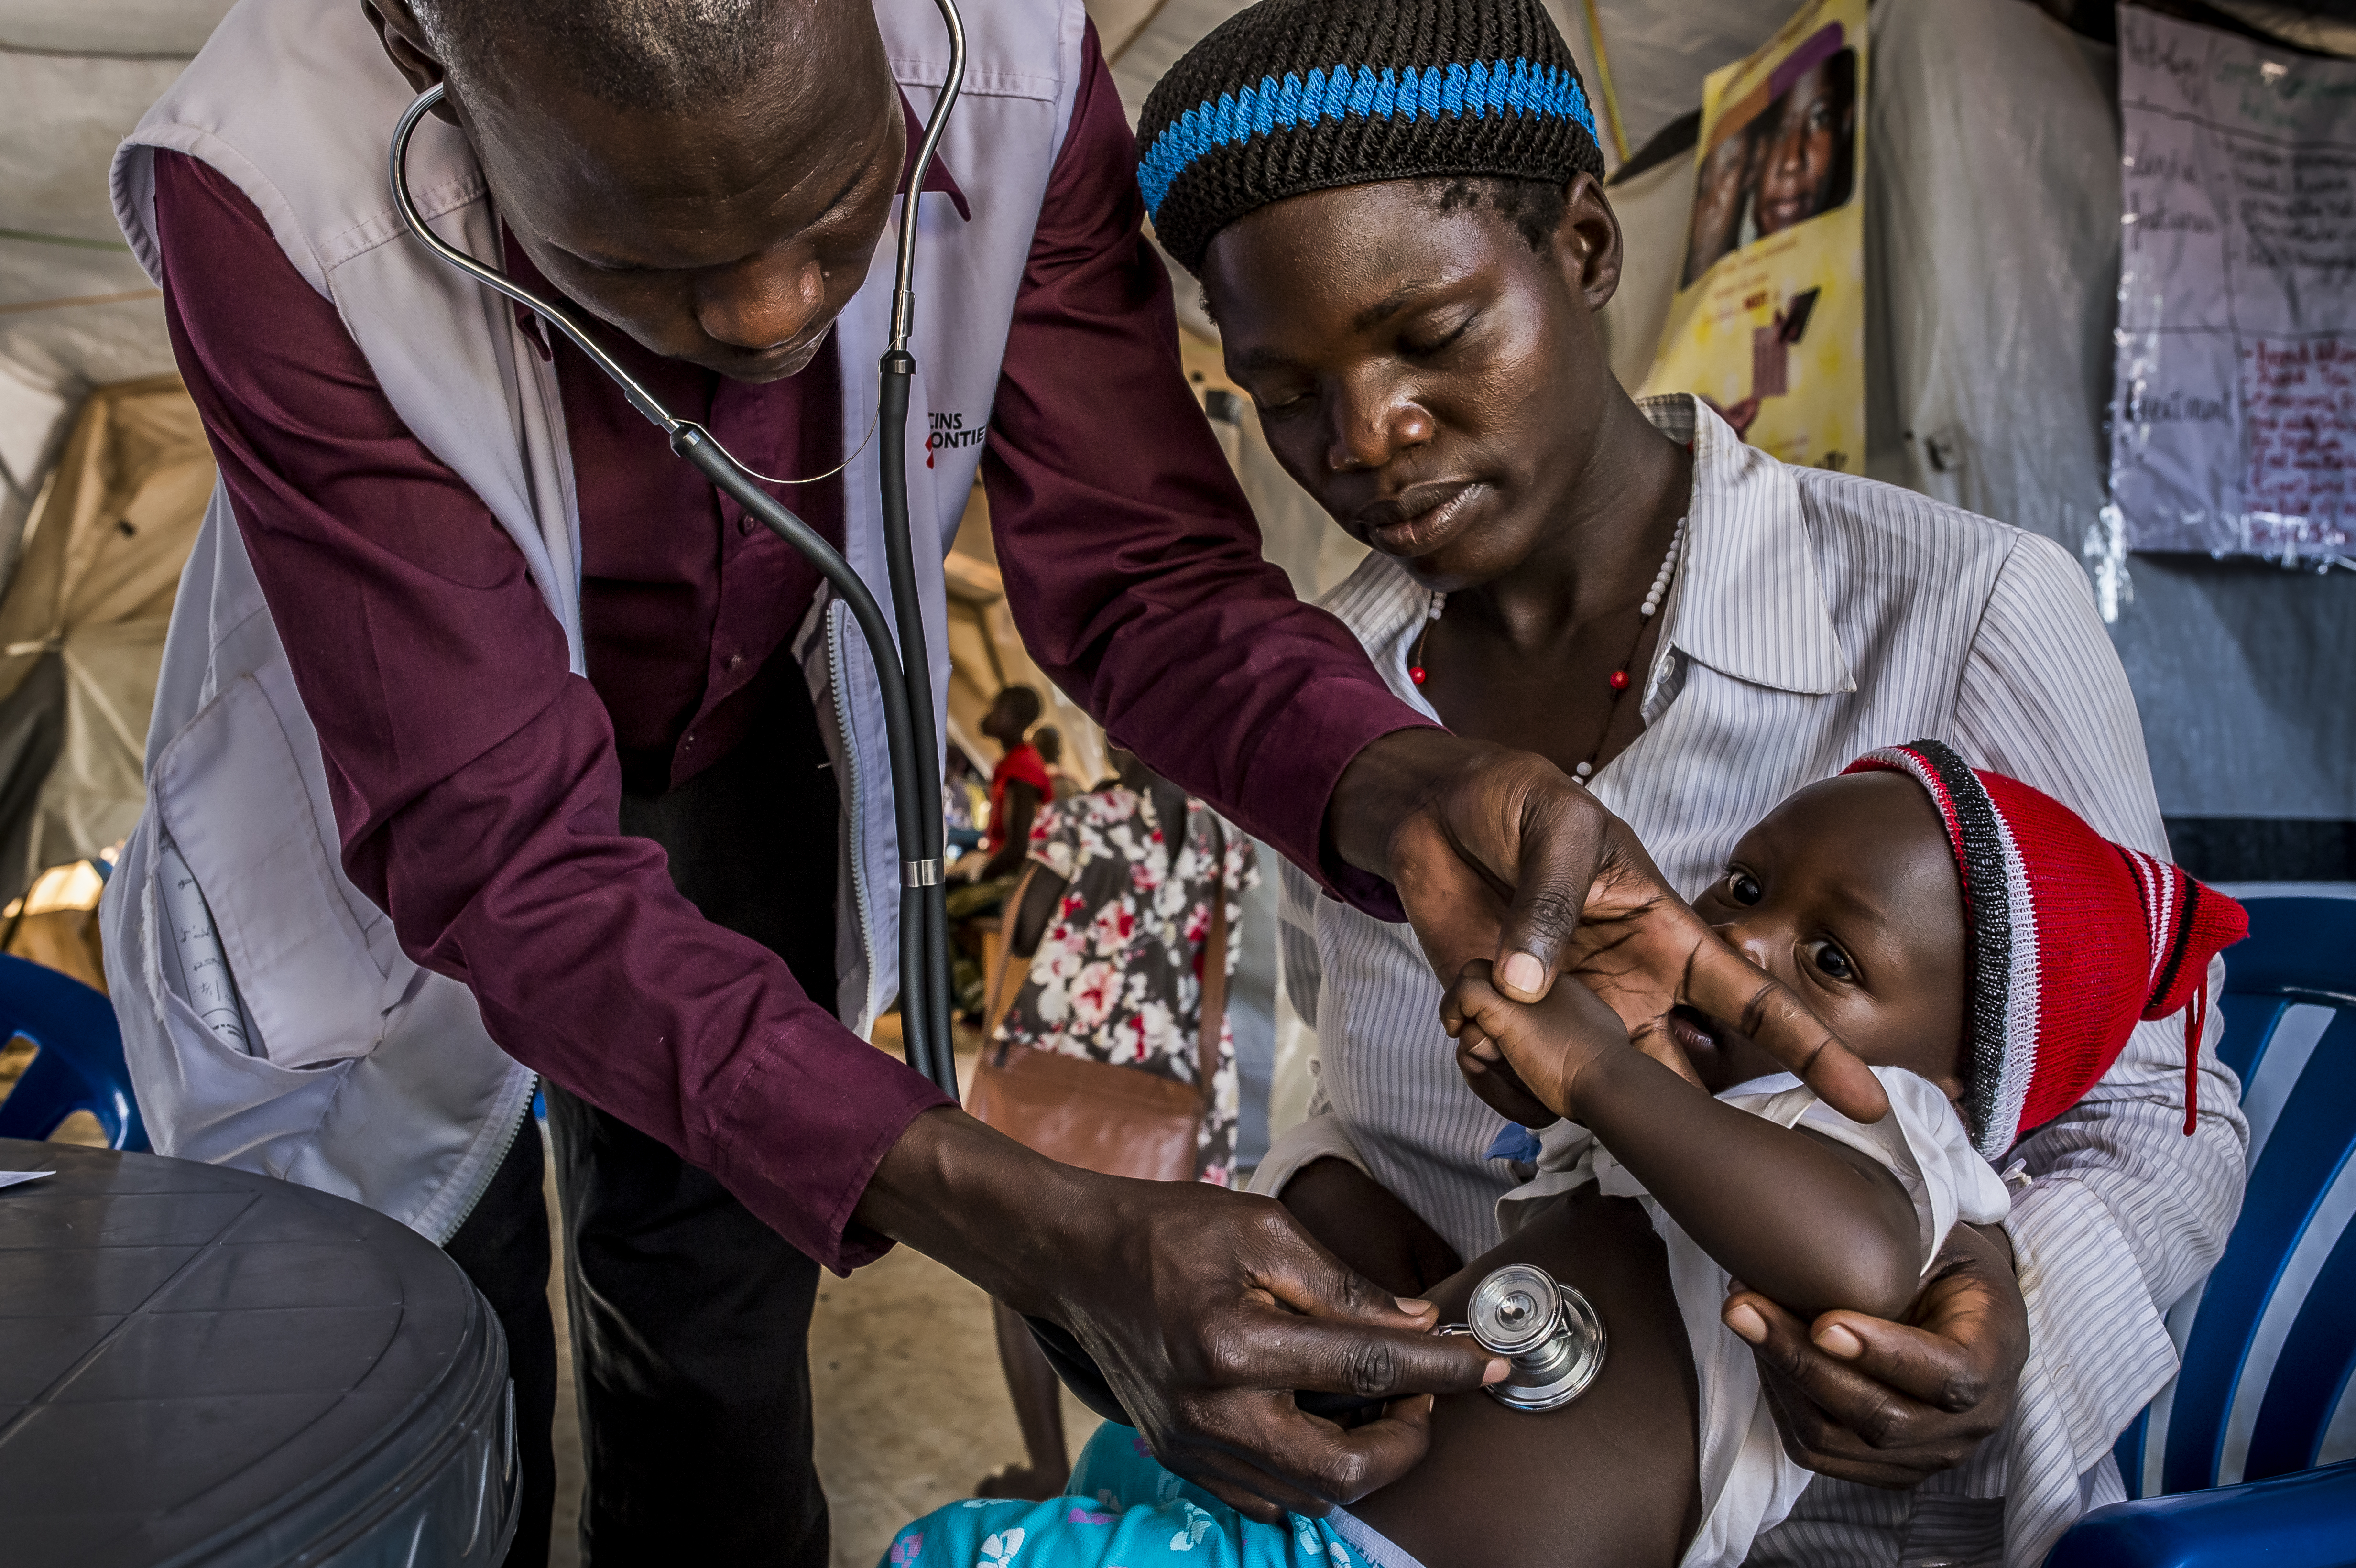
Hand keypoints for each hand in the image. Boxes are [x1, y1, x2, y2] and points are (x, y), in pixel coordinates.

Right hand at [856, 1110, 1504, 1520]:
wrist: (1074, 1258)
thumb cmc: (1167, 1230)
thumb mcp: (1265, 1230)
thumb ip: (1345, 1286)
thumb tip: (1420, 1326)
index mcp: (1236, 1342)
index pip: (1369, 1370)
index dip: (1444, 1370)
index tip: (1493, 1366)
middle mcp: (1213, 1410)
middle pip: (1342, 1470)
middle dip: (1405, 1443)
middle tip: (1425, 1393)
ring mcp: (1192, 1444)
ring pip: (1307, 1495)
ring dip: (1363, 1462)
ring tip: (1382, 1406)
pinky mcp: (1181, 1456)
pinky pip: (1265, 1496)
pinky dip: (1312, 1474)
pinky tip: (1328, 1426)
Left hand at [1328, 731, 1884, 1122]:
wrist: (1435, 812)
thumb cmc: (1515, 803)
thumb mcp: (1555, 828)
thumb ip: (1551, 901)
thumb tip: (1531, 988)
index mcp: (1667, 939)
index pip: (1753, 1002)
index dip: (1811, 1051)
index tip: (1867, 1102)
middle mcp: (1630, 992)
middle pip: (1684, 1079)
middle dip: (1698, 1128)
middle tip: (1713, 1176)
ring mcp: (1572, 1018)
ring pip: (1600, 1099)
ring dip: (1565, 1099)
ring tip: (1521, 1057)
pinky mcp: (1509, 1027)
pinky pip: (1518, 1085)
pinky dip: (1494, 1078)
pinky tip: (1468, 1034)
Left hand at [1722, 1222, 2027, 1485]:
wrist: (1959, 1305)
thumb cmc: (1944, 1261)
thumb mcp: (1941, 1241)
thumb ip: (1899, 1252)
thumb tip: (1818, 1242)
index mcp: (1997, 1357)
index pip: (1949, 1378)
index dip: (1885, 1355)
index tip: (1823, 1321)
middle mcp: (1971, 1422)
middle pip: (1883, 1419)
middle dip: (1803, 1363)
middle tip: (1745, 1306)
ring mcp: (1929, 1453)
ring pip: (1838, 1440)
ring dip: (1779, 1378)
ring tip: (1743, 1315)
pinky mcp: (1886, 1466)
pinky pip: (1818, 1450)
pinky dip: (1780, 1400)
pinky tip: (1762, 1349)